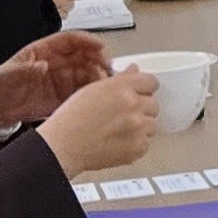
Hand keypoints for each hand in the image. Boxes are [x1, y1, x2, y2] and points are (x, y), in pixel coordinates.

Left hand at [0, 32, 114, 129]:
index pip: (70, 40)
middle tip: (107, 67)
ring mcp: (63, 80)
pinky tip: (97, 97)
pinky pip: (84, 92)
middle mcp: (58, 63)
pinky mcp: (65, 97)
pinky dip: (93, 93)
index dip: (86, 40)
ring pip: (88, 73)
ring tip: (103, 84)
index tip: (99, 45)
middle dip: (99, 59)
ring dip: (99, 76)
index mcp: (45, 51)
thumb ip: (24, 70)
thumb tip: (42, 65)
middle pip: (85, 55)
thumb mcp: (7, 75)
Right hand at [37, 67, 159, 175]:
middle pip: (153, 104)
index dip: (144, 88)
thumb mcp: (92, 89)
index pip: (151, 82)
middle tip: (122, 116)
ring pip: (151, 124)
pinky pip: (146, 142)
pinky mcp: (138, 147)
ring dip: (140, 127)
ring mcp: (138, 127)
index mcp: (122, 87)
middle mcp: (133, 105)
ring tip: (119, 130)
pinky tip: (119, 142)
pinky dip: (136, 143)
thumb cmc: (72, 119)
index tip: (140, 93)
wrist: (63, 146)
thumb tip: (134, 70)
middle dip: (141, 109)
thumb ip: (119, 80)